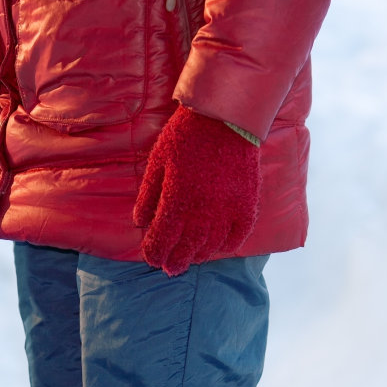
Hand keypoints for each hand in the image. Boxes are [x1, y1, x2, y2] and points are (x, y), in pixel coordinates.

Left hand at [133, 105, 261, 276]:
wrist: (226, 117)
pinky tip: (218, 248)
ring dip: (199, 256)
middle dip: (175, 261)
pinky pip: (238, 235)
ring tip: (191, 260)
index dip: (154, 252)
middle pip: (186, 248)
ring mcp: (228, 209)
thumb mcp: (158, 162)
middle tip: (169, 269)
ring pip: (211, 246)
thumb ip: (148, 195)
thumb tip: (140, 222)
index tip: (151, 258)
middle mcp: (203, 211)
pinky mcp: (247, 204)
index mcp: (177, 200)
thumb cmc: (186, 136)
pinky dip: (227, 245)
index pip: (162, 238)